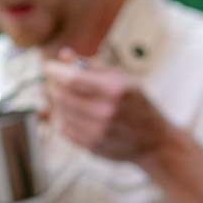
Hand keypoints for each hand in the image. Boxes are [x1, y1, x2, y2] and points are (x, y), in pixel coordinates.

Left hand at [43, 49, 170, 161]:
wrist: (154, 142)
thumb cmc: (138, 106)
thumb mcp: (123, 78)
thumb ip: (92, 66)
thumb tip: (64, 55)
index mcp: (114, 90)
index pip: (71, 78)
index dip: (54, 71)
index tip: (49, 66)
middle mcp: (105, 112)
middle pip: (62, 95)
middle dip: (53, 85)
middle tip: (55, 81)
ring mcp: (98, 132)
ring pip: (59, 112)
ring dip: (56, 102)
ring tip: (64, 96)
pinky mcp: (92, 146)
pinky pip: (64, 129)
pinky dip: (62, 118)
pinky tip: (71, 112)